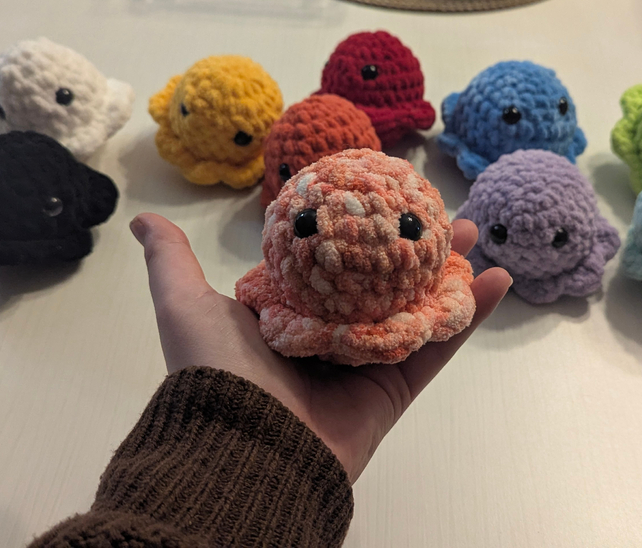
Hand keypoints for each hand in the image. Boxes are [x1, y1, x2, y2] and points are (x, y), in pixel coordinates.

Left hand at [129, 213, 511, 481]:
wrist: (243, 448)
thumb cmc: (214, 371)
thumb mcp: (184, 306)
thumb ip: (172, 263)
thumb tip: (142, 219)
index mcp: (287, 314)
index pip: (331, 260)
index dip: (358, 227)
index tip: (384, 194)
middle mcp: (328, 336)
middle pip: (380, 279)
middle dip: (412, 244)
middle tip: (441, 212)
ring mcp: (364, 362)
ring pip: (415, 306)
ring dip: (449, 271)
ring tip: (475, 234)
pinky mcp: (393, 388)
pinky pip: (437, 345)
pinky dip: (470, 315)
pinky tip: (499, 279)